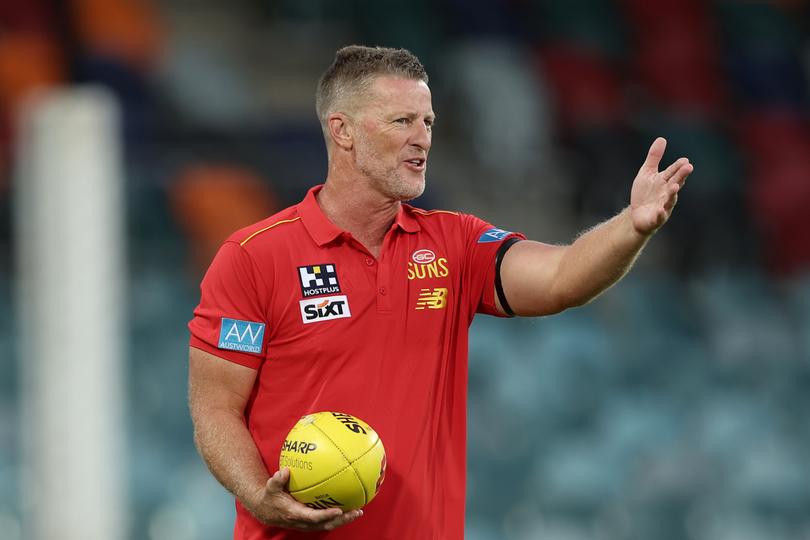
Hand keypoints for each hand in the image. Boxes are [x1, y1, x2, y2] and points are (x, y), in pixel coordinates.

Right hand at [247, 468, 362, 530]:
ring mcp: (307, 523)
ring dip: (344, 520)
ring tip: (358, 511)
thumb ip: (277, 479)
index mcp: (295, 513)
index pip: (313, 517)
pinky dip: (338, 517)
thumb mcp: (270, 487)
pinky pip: (326, 521)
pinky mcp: (310, 521)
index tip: (339, 510)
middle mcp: (303, 521)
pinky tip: (348, 508)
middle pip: (326, 524)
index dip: (326, 515)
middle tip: (357, 512)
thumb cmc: (270, 497)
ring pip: (328, 525)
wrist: (265, 510)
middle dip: (342, 520)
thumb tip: (285, 470)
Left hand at [630, 137, 692, 235]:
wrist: (637, 215)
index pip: (673, 172)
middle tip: (688, 167)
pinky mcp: (656, 218)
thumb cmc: (644, 194)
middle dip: (681, 176)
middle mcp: (667, 194)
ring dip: (672, 194)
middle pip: (675, 183)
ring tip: (675, 187)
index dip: (678, 166)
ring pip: (669, 200)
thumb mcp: (647, 173)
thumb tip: (662, 138)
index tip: (685, 160)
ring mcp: (663, 206)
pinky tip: (660, 210)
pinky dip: (660, 214)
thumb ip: (654, 157)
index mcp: (665, 182)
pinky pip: (659, 216)